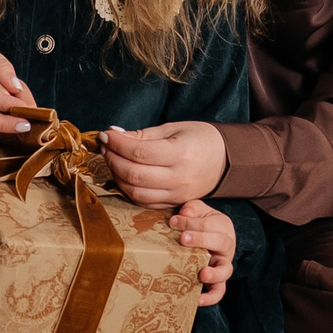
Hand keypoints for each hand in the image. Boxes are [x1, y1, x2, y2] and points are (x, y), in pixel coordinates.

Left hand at [102, 120, 227, 206]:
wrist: (226, 160)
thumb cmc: (200, 138)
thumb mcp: (173, 129)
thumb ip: (143, 135)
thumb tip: (114, 135)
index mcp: (180, 153)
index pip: (139, 152)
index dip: (117, 144)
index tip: (105, 135)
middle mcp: (179, 177)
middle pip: (134, 175)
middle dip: (113, 160)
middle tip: (106, 147)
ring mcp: (177, 194)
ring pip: (136, 193)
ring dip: (117, 177)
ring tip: (113, 160)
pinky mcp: (175, 203)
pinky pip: (145, 203)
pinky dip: (129, 191)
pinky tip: (124, 176)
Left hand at [172, 197, 234, 305]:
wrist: (212, 236)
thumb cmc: (201, 223)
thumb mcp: (199, 211)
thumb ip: (193, 209)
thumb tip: (184, 213)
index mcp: (222, 226)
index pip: (209, 223)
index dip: (191, 222)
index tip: (173, 221)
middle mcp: (227, 246)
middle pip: (219, 242)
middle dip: (201, 240)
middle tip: (183, 239)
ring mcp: (223, 264)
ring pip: (225, 270)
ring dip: (214, 273)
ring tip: (202, 275)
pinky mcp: (218, 281)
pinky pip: (219, 291)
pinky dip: (211, 297)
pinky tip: (197, 300)